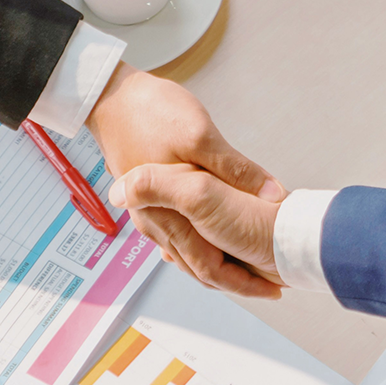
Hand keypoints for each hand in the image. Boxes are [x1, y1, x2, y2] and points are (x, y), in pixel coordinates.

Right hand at [86, 65, 286, 295]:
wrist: (110, 96)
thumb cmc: (150, 113)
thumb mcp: (200, 136)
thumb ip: (235, 170)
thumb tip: (272, 195)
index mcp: (166, 213)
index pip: (209, 265)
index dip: (244, 280)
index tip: (275, 288)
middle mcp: (155, 221)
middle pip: (199, 265)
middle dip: (237, 278)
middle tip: (273, 284)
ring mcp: (151, 211)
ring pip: (189, 253)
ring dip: (221, 263)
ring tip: (255, 268)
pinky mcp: (153, 198)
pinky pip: (181, 234)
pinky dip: (204, 244)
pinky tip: (220, 243)